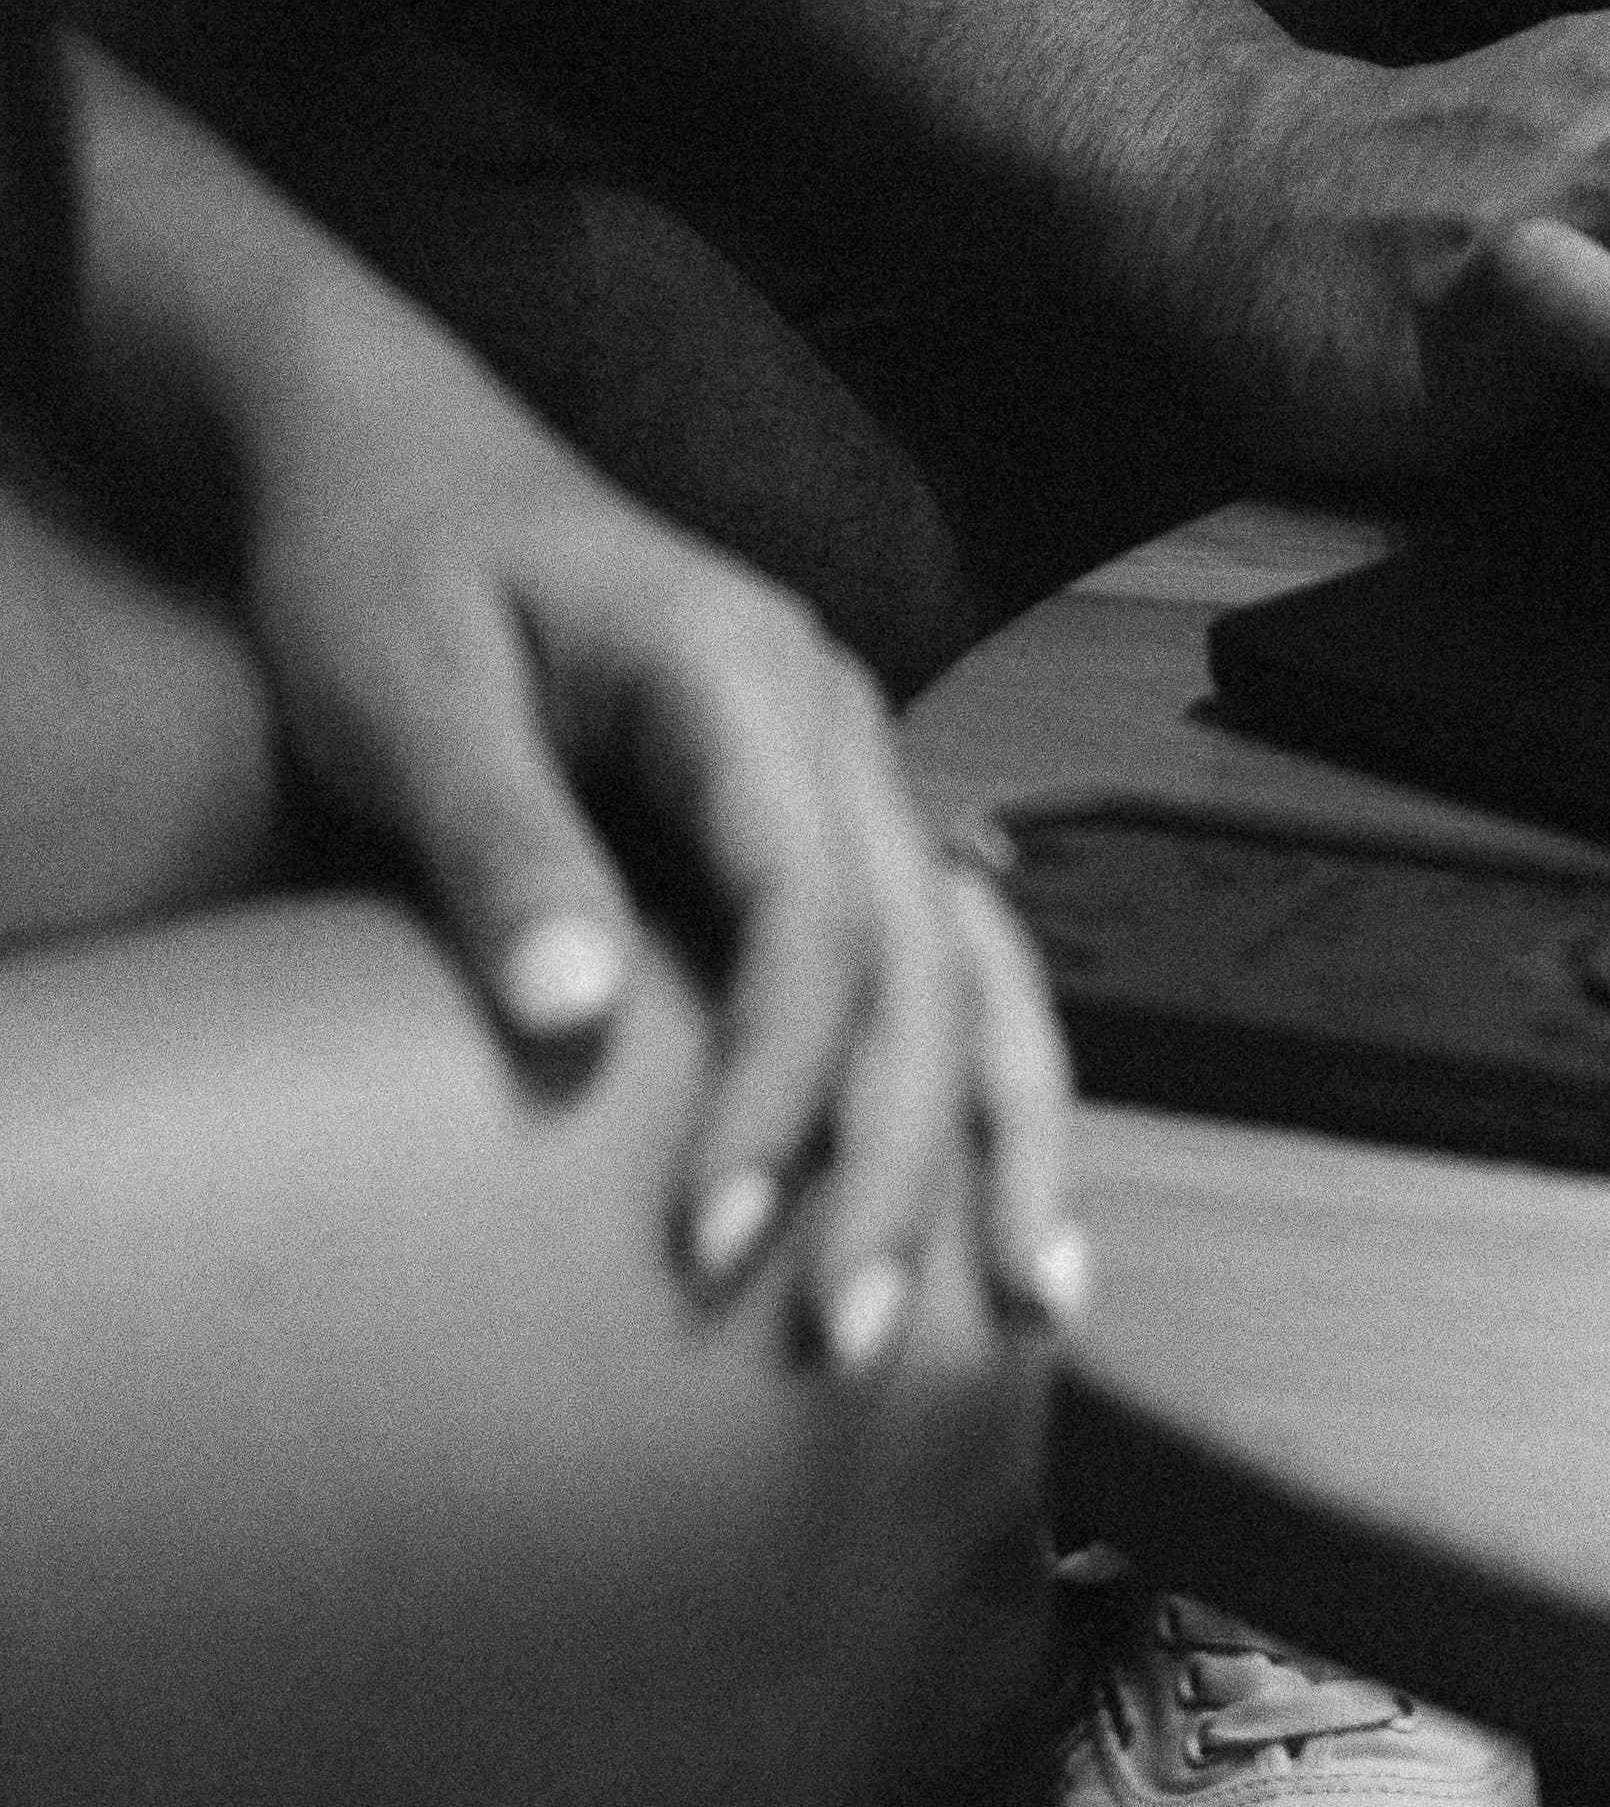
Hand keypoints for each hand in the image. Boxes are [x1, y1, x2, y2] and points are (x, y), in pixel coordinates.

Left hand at [230, 294, 1079, 1371]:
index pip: (807, 912)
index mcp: (741, 667)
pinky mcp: (812, 818)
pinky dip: (984, 1076)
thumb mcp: (406, 688)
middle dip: (902, 1161)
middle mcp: (828, 716)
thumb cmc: (386, 566)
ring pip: (974, 957)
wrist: (394, 460)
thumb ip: (500, 844)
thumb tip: (576, 1019)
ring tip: (1026, 1306)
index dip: (778, 1090)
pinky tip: (1006, 1201)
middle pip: (917, 957)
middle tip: (847, 1346)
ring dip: (999, 1132)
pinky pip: (937, 953)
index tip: (713, 1246)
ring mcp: (838, 764)